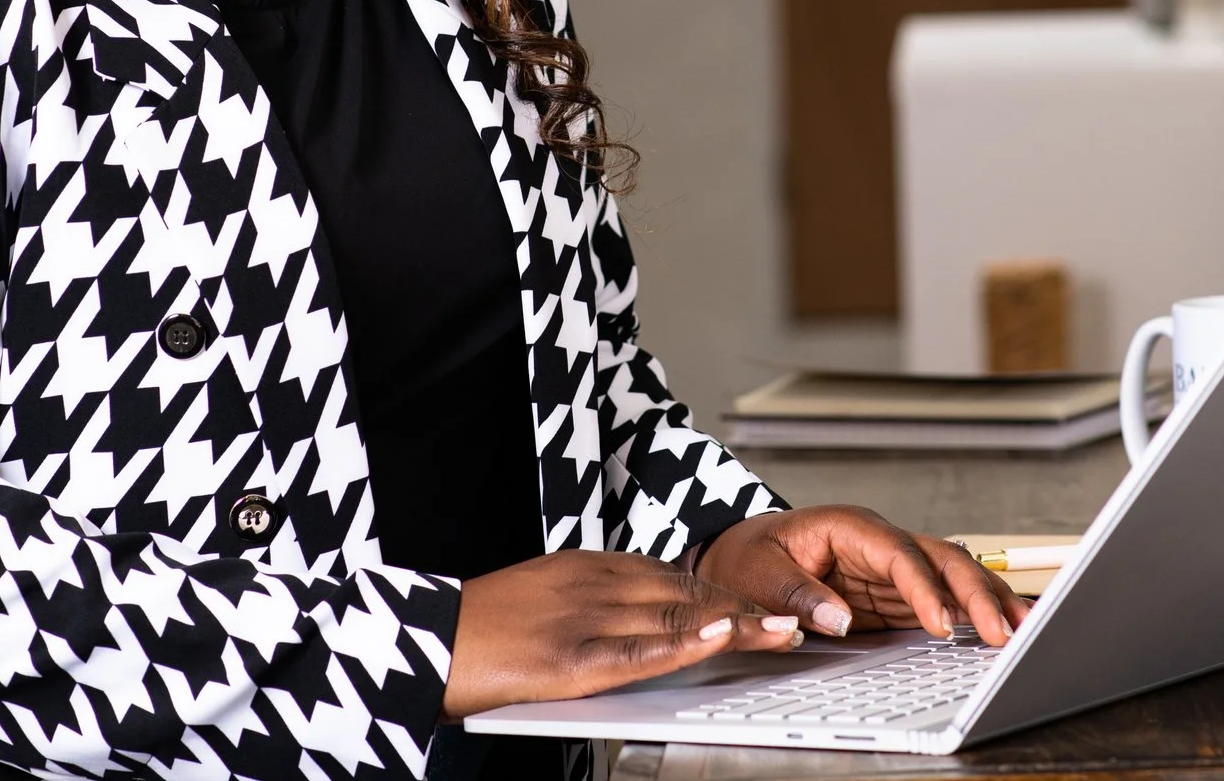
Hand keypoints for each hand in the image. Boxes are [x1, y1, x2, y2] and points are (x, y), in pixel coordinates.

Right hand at [441, 549, 802, 716]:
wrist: (425, 642)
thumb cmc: (483, 629)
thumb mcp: (549, 598)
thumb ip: (599, 604)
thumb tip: (649, 619)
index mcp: (591, 566)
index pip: (677, 576)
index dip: (729, 592)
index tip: (769, 603)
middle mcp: (594, 583)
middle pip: (687, 591)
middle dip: (747, 606)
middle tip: (798, 617)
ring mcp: (584, 617)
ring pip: (673, 616)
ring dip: (735, 624)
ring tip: (782, 631)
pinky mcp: (568, 656)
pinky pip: (636, 650)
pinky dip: (681, 643)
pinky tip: (716, 638)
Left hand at [694, 506, 1030, 644]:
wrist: (738, 555)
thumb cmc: (747, 556)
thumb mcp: (758, 573)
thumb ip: (798, 594)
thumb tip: (841, 619)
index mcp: (849, 527)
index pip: (899, 554)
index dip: (925, 589)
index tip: (943, 624)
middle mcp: (880, 541)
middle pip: (941, 559)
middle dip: (977, 593)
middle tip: (1005, 632)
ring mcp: (892, 566)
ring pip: (953, 576)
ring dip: (988, 601)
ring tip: (1023, 629)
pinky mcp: (896, 592)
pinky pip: (942, 599)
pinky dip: (972, 614)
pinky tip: (999, 630)